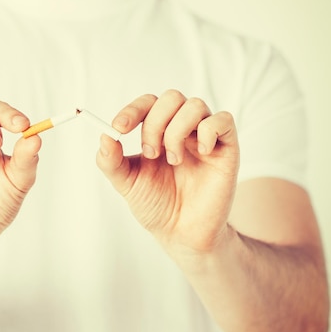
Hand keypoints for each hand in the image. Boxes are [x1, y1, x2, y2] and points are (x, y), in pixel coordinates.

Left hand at [96, 90, 239, 256]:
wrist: (182, 233)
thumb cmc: (156, 205)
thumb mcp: (127, 183)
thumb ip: (111, 161)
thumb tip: (103, 136)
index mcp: (158, 131)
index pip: (148, 103)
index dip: (133, 110)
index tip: (119, 128)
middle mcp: (182, 129)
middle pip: (171, 97)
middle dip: (155, 123)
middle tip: (150, 153)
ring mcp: (205, 137)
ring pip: (194, 105)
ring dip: (176, 131)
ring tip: (173, 160)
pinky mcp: (226, 148)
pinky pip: (223, 120)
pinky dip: (207, 131)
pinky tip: (201, 153)